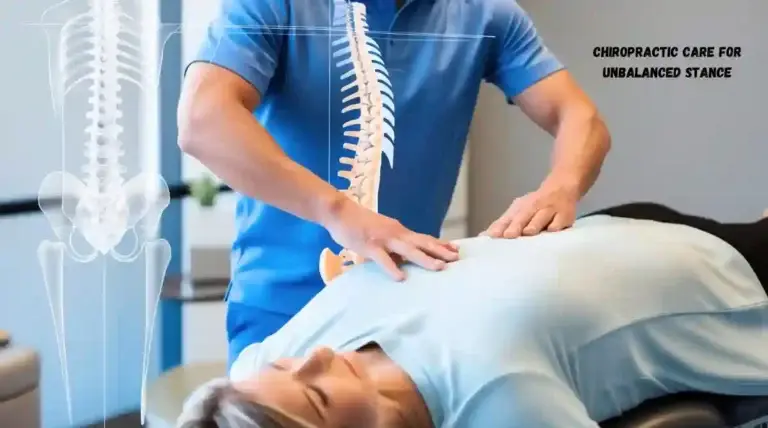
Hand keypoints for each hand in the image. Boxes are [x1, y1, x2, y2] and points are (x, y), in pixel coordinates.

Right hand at [322, 197, 459, 280]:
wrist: (339, 211)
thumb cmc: (358, 223)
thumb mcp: (381, 232)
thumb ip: (393, 245)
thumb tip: (402, 260)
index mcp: (399, 231)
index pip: (424, 238)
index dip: (440, 244)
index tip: (456, 249)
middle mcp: (396, 233)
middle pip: (422, 242)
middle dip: (440, 251)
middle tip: (456, 258)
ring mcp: (384, 239)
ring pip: (409, 250)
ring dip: (425, 258)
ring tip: (439, 267)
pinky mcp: (370, 246)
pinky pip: (383, 259)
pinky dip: (392, 268)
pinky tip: (400, 278)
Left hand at [481, 183, 578, 238]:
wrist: (561, 187)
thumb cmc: (536, 205)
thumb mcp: (519, 210)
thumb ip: (503, 223)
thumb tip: (483, 235)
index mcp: (519, 208)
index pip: (507, 218)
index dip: (499, 227)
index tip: (491, 236)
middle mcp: (533, 207)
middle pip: (522, 217)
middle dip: (515, 226)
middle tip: (508, 235)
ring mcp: (549, 210)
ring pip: (541, 217)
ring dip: (534, 224)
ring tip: (528, 232)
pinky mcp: (564, 215)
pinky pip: (559, 221)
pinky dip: (555, 226)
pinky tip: (552, 231)